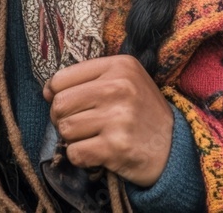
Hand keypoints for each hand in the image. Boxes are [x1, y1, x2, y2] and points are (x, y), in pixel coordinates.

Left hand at [42, 55, 174, 187]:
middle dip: (61, 118)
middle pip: (60, 104)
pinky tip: (95, 152)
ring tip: (90, 136)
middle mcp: (119, 87)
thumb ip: (91, 78)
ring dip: (72, 139)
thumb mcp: (126, 80)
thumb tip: (48, 90)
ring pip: (65, 129)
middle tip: (77, 123)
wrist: (174, 146)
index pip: (63, 77)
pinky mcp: (115, 147)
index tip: (65, 103)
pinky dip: (80, 156)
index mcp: (119, 65)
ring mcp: (118, 117)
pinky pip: (75, 152)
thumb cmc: (142, 111)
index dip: (55, 93)